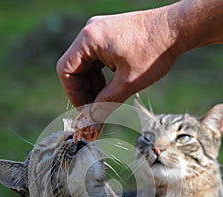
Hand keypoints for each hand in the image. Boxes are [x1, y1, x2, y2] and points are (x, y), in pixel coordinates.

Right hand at [56, 8, 177, 118]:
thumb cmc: (155, 52)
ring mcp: (100, 32)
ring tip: (104, 104)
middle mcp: (90, 32)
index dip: (73, 95)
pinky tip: (110, 89)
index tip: (85, 112)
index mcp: (89, 39)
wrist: (178, 28)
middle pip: (74, 69)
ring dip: (92, 87)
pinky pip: (96, 61)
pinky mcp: (109, 36)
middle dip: (84, 93)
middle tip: (95, 112)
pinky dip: (100, 77)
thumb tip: (92, 121)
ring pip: (85, 67)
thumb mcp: (128, 82)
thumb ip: (106, 103)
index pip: (65, 71)